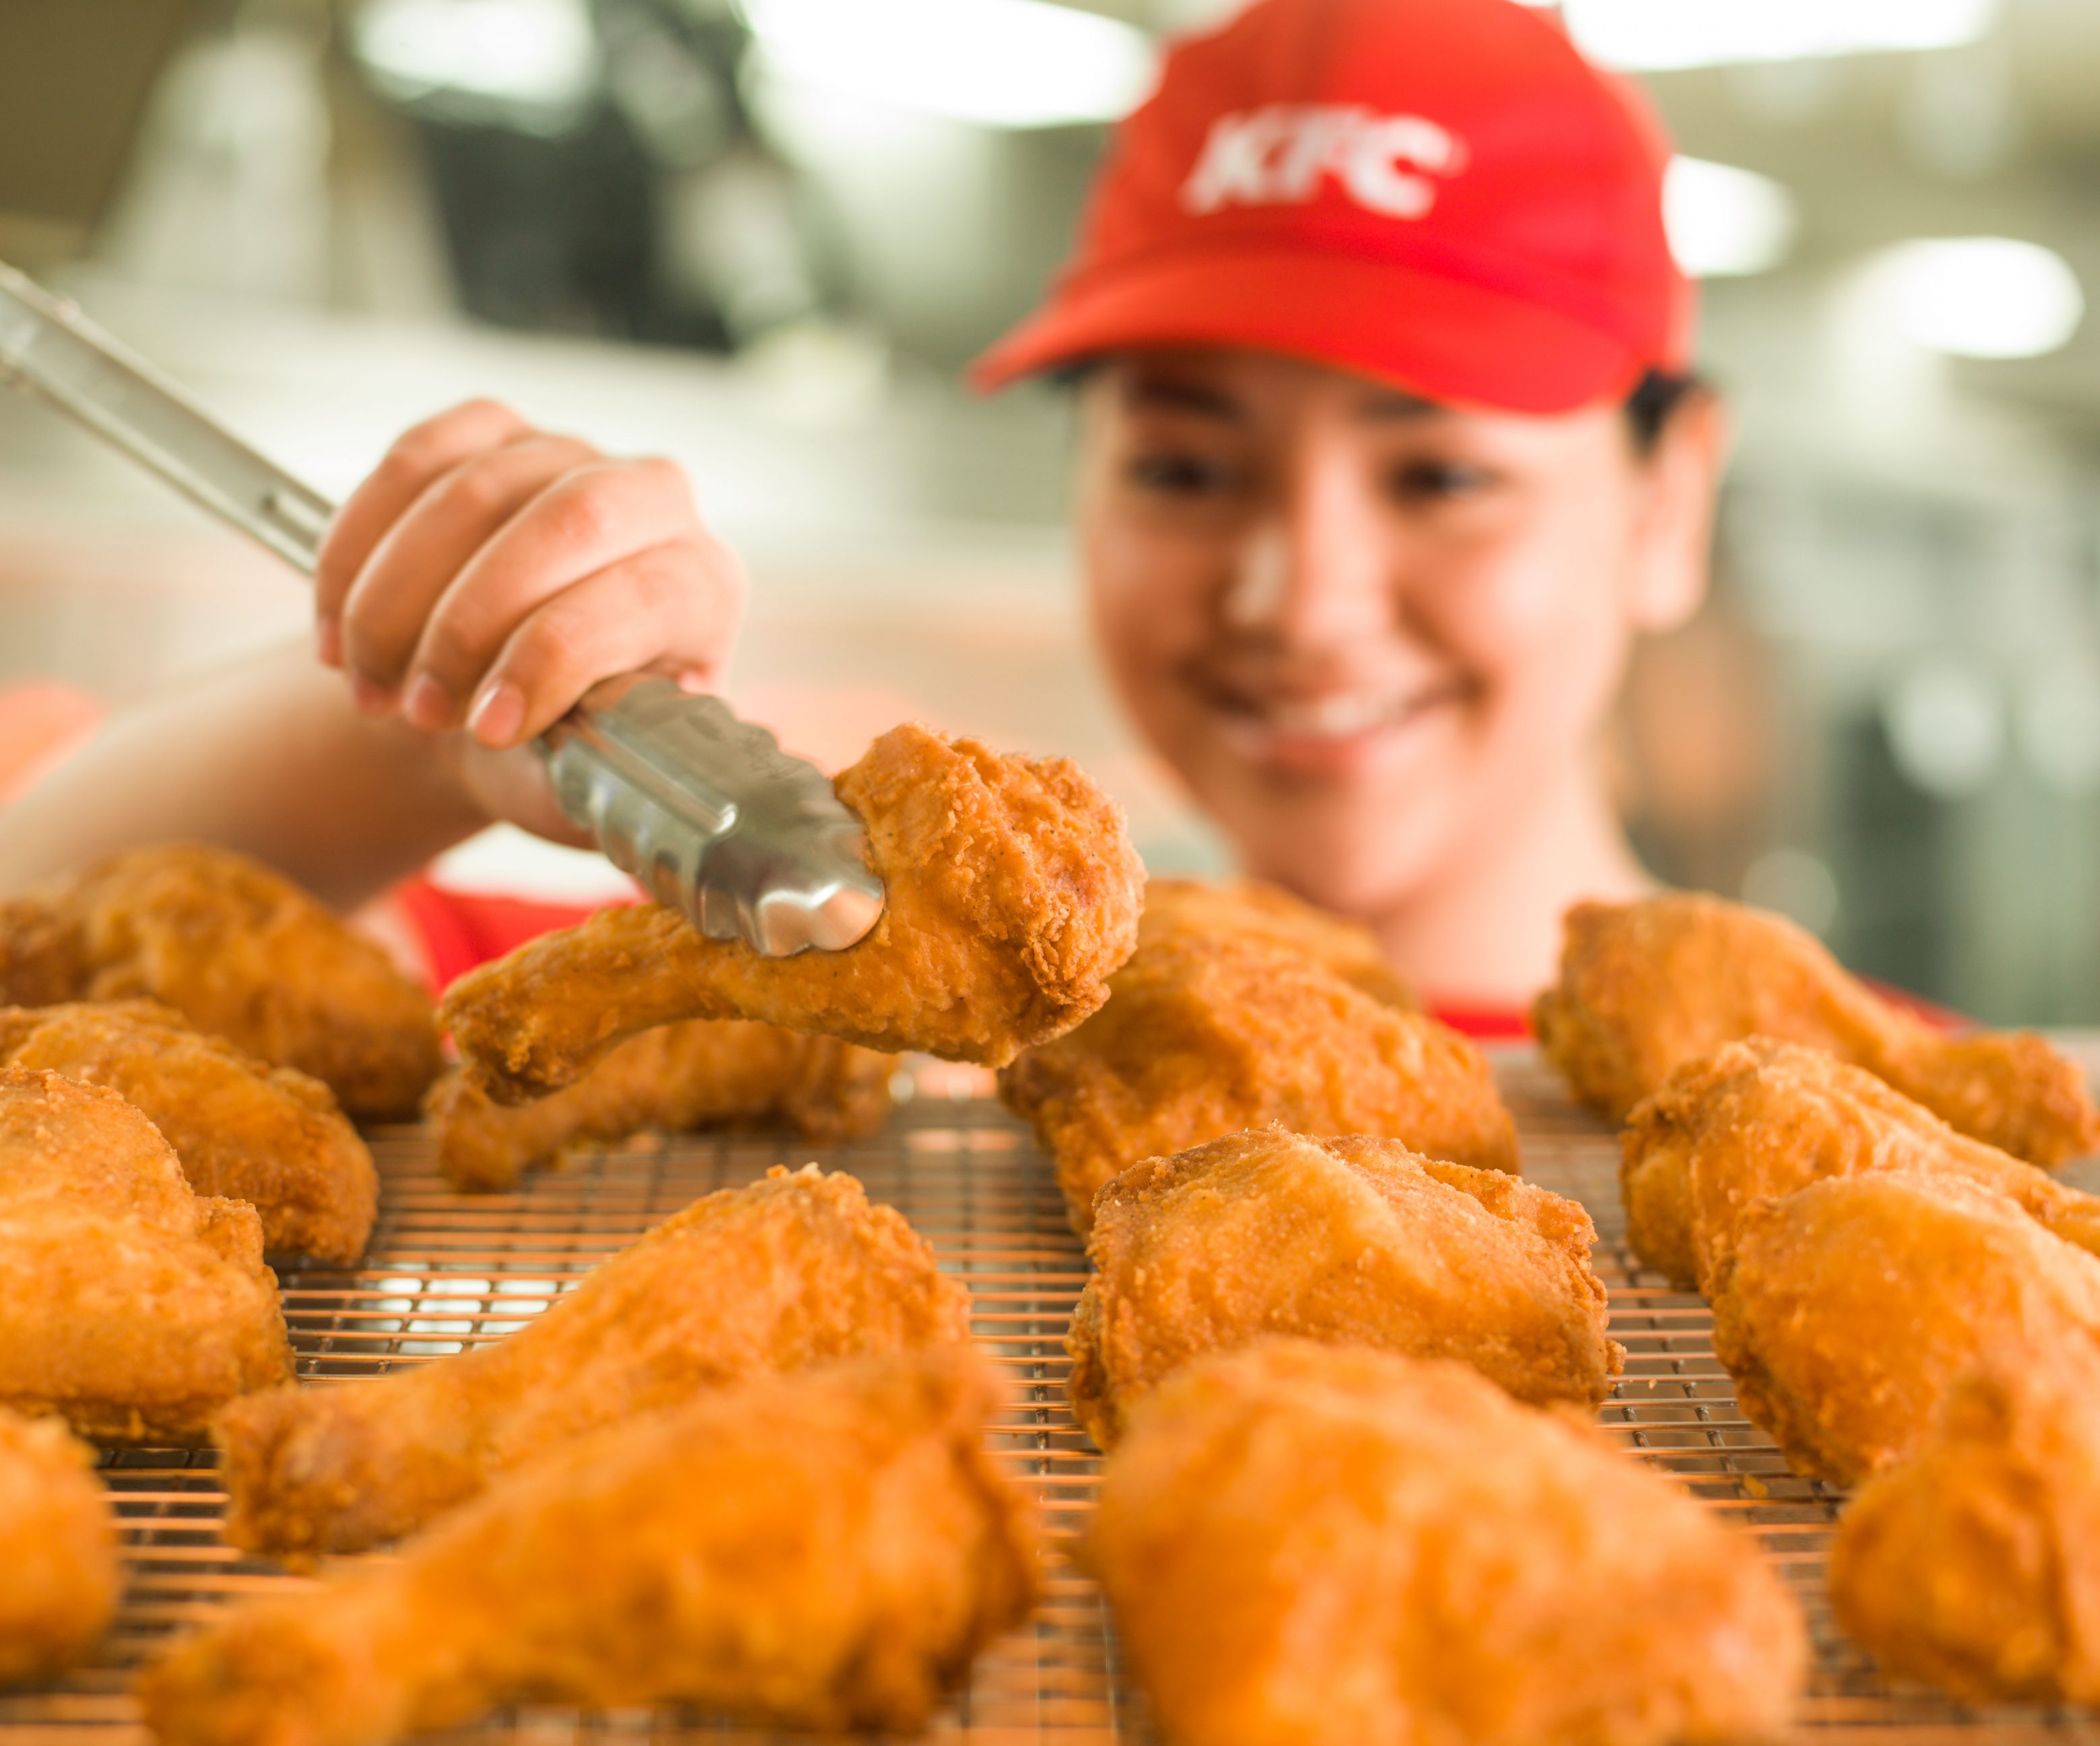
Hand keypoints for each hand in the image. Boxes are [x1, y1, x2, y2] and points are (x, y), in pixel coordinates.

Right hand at [315, 400, 746, 837]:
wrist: (501, 720)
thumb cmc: (564, 758)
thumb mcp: (600, 792)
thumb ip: (615, 791)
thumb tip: (638, 811)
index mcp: (702, 590)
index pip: (639, 595)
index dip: (552, 659)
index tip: (489, 731)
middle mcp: (658, 503)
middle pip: (565, 520)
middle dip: (467, 621)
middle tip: (416, 713)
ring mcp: (571, 455)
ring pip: (472, 488)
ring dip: (396, 601)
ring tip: (374, 691)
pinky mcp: (495, 433)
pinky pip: (413, 458)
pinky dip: (358, 547)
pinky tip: (340, 630)